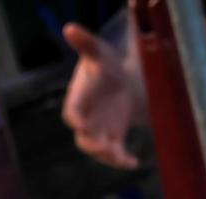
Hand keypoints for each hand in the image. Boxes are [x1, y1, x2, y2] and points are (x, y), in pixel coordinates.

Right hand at [61, 23, 144, 169]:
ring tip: (123, 159)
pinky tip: (135, 162)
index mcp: (78, 99)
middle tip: (104, 149)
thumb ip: (85, 43)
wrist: (120, 80)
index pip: (71, 113)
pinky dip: (123, 161)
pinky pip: (115, 154)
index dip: (75, 119)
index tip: (81, 125)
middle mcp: (86, 119)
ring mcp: (99, 131)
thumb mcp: (99, 52)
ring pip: (99, 151)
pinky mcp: (113, 139)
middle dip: (92, 146)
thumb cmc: (105, 63)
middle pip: (83, 139)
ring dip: (109, 157)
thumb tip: (70, 28)